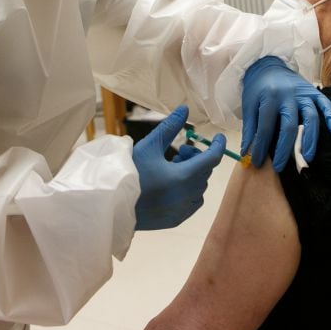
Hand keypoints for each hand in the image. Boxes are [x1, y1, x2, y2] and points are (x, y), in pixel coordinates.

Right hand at [132, 106, 225, 230]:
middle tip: (178, 151)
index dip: (218, 145)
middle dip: (196, 157)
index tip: (218, 136)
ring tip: (172, 167)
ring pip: (200, 186)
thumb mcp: (149, 146)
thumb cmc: (130, 173)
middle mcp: (189, 196)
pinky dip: (189, 190)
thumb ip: (170, 127)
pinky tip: (171, 184)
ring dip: (193, 174)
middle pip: (205, 171)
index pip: (212, 158)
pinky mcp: (176, 220)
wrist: (112, 204)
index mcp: (185, 177)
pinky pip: (192, 202)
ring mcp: (183, 211)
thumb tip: (185, 109)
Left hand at [241, 56, 330, 171]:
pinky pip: (326, 104)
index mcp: (268, 98)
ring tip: (307, 157)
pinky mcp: (313, 91)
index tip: (259, 163)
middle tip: (280, 167)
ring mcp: (303, 93)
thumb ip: (250, 129)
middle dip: (285, 150)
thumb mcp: (249, 105)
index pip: (266, 128)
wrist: (268, 65)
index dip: (262, 147)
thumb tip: (247, 153)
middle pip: (289, 126)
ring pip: (310, 118)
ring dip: (310, 139)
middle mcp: (288, 95)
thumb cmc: (257, 88)